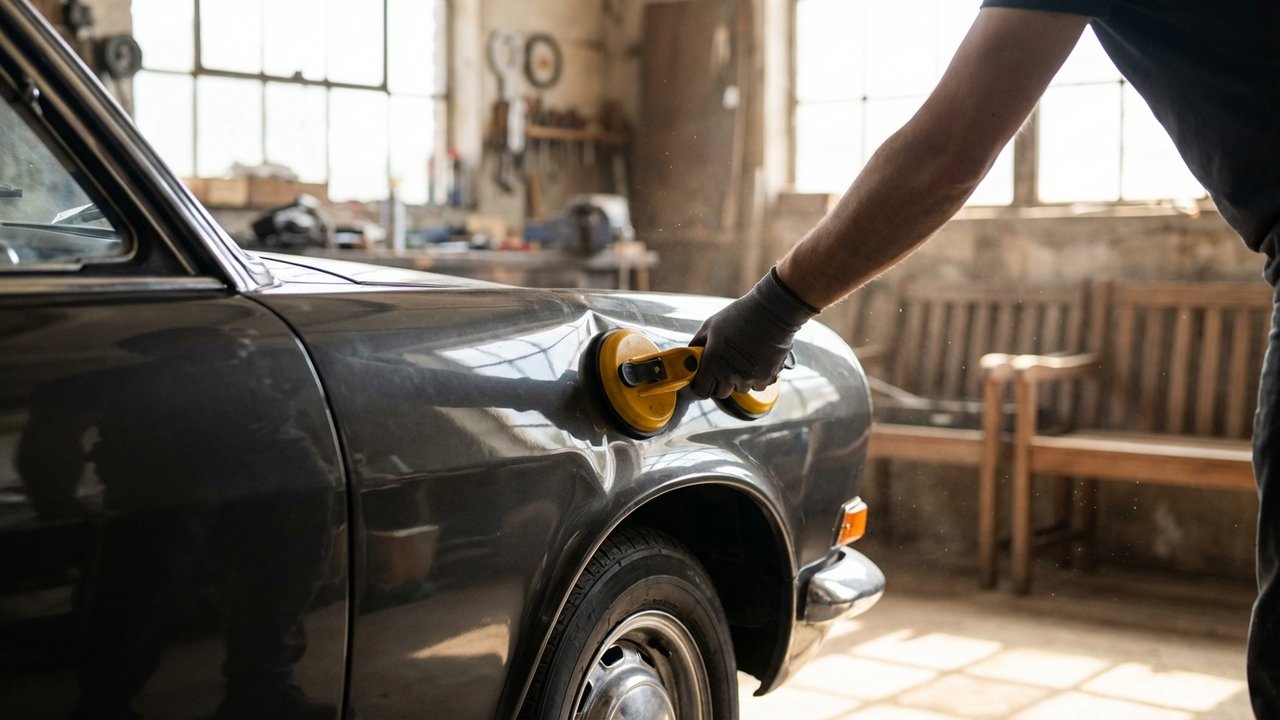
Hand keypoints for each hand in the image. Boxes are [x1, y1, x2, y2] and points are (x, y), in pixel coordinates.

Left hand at [689, 267, 817, 398]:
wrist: (771, 311)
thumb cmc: (739, 315)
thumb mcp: (710, 325)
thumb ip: (697, 343)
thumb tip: (691, 354)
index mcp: (712, 363)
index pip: (701, 390)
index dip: (702, 384)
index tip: (705, 378)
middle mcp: (729, 375)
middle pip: (721, 393)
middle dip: (721, 383)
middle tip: (725, 366)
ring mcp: (749, 378)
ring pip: (740, 389)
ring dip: (740, 380)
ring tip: (743, 359)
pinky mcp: (766, 377)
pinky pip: (758, 385)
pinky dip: (757, 378)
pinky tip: (757, 361)